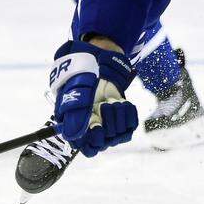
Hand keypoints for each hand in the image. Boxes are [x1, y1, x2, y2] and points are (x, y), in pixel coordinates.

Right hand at [49, 40, 137, 156]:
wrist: (101, 56)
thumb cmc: (85, 68)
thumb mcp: (77, 85)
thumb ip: (74, 110)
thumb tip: (73, 136)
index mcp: (75, 122)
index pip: (86, 147)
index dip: (92, 141)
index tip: (96, 126)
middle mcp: (91, 124)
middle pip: (104, 143)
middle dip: (108, 126)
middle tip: (105, 105)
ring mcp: (108, 119)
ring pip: (118, 135)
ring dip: (118, 118)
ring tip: (113, 101)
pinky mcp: (121, 113)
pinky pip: (130, 125)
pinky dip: (129, 114)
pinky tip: (124, 102)